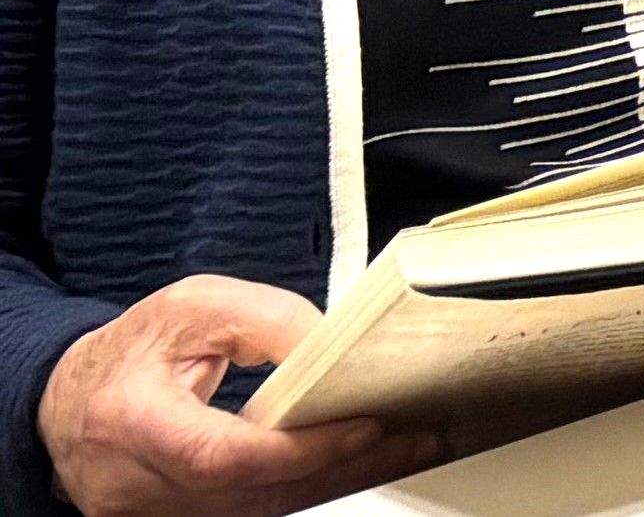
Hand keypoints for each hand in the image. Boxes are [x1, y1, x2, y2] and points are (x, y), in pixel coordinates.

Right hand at [34, 278, 432, 516]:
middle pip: (250, 493)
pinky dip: (301, 489)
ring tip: (402, 448)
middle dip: (340, 466)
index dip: (299, 449)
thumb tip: (334, 349)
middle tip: (414, 438)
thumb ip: (265, 322)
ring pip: (255, 510)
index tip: (365, 426)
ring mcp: (147, 515)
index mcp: (130, 420)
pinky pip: (246, 513)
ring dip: (332, 481)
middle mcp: (132, 484)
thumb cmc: (134, 350)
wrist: (69, 401)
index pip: (221, 455)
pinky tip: (349, 465)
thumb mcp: (194, 307)